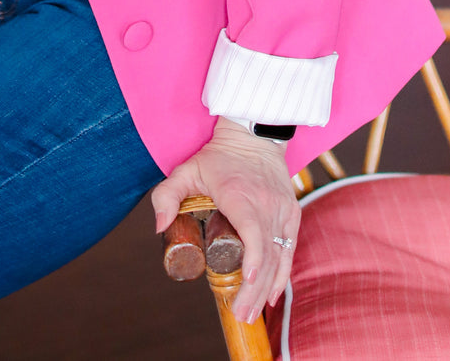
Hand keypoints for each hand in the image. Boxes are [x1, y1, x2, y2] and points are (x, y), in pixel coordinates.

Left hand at [152, 118, 300, 325]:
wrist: (254, 135)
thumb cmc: (218, 156)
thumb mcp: (187, 169)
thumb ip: (167, 195)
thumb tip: (158, 226)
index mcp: (240, 195)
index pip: (254, 230)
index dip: (254, 258)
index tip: (247, 280)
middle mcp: (266, 204)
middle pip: (266, 253)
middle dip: (254, 289)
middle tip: (239, 315)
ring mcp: (282, 209)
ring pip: (279, 255)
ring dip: (267, 287)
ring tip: (251, 313)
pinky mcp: (291, 213)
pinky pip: (289, 248)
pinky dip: (283, 273)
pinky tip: (273, 295)